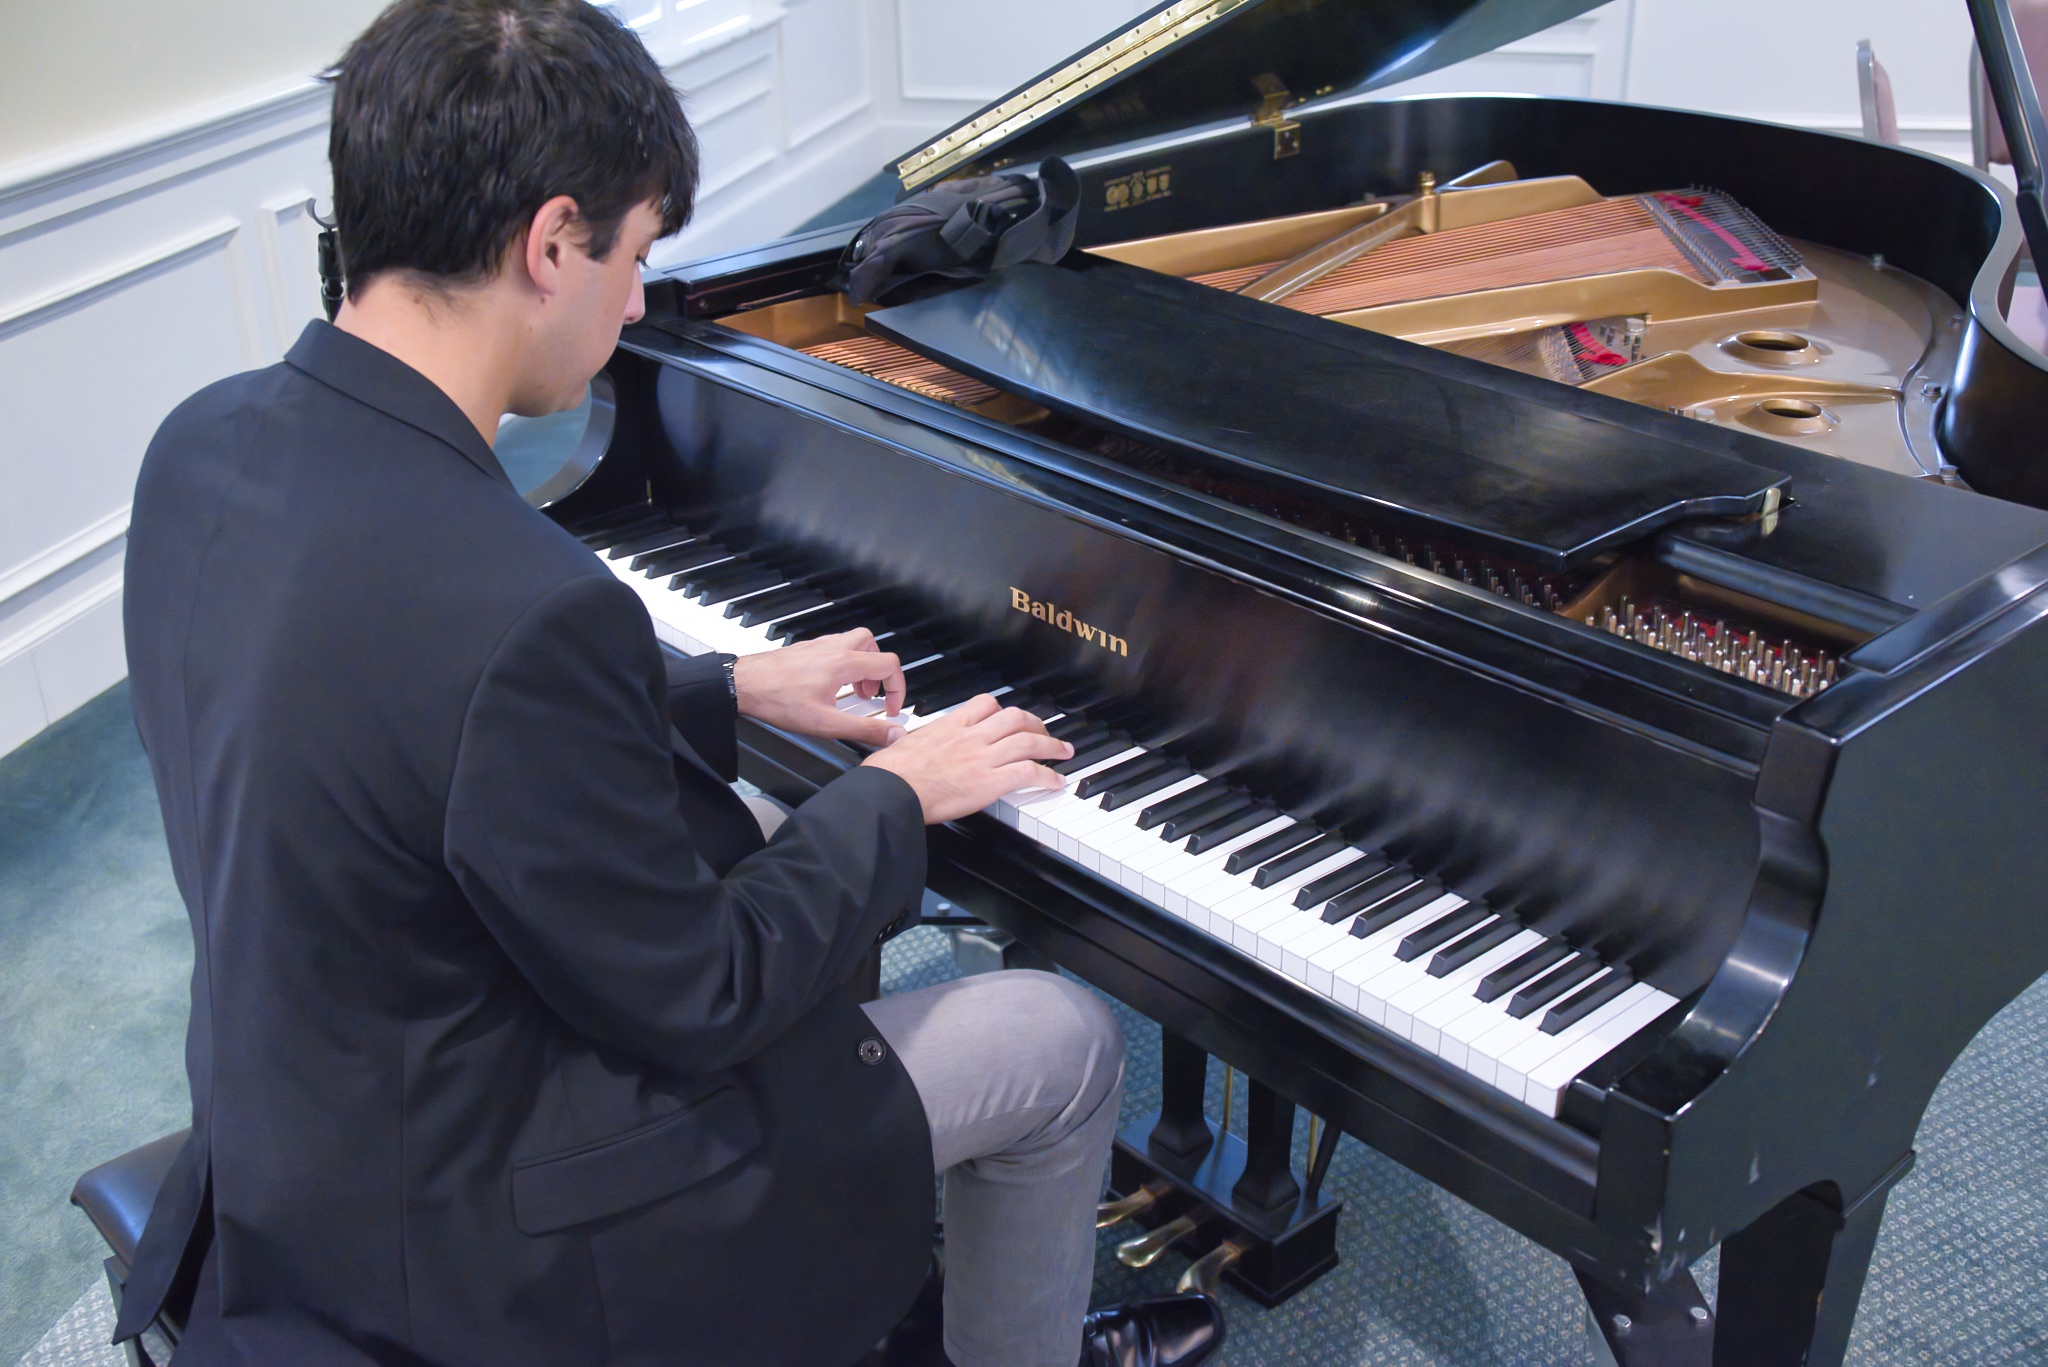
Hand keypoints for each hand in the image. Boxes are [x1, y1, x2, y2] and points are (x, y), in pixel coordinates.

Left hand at [732, 629, 904, 745]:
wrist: (743, 685)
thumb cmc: (777, 700)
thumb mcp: (825, 723)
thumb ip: (863, 729)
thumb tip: (893, 734)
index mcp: (843, 663)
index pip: (888, 664)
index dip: (897, 688)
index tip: (890, 708)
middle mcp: (833, 649)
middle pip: (872, 645)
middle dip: (878, 671)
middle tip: (870, 694)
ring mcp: (817, 646)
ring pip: (852, 642)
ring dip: (861, 665)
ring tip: (852, 691)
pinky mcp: (804, 650)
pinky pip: (834, 647)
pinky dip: (841, 663)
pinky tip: (829, 685)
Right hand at [861, 694, 1072, 823]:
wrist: (890, 792)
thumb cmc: (888, 775)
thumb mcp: (896, 745)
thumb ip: (906, 742)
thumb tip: (896, 741)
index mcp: (949, 726)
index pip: (985, 704)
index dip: (1003, 709)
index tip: (1009, 717)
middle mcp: (970, 737)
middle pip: (1014, 718)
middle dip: (1036, 723)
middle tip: (1046, 732)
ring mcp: (982, 758)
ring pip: (1027, 741)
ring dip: (1051, 746)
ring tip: (1063, 752)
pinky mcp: (989, 782)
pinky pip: (1028, 772)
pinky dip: (1047, 776)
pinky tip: (1056, 782)